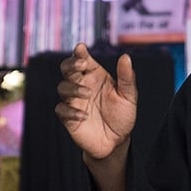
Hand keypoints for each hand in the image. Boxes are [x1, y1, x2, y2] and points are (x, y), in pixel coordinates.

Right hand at [55, 43, 137, 162]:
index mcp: (95, 76)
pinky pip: (62, 110)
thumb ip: (126, 78)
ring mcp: (74, 101)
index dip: (80, 53)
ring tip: (87, 94)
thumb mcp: (128, 96)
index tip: (81, 48)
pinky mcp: (69, 117)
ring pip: (63, 87)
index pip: (83, 59)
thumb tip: (125, 57)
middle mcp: (82, 85)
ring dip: (73, 88)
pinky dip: (71, 111)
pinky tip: (84, 115)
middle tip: (80, 65)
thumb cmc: (122, 116)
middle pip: (67, 69)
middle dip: (71, 64)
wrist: (117, 142)